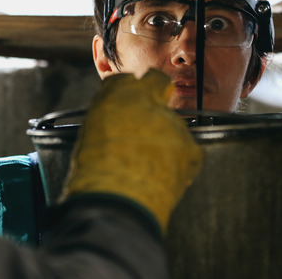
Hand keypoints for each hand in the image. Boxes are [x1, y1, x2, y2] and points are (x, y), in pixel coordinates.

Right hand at [61, 69, 202, 233]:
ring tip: (149, 165)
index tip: (132, 103)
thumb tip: (116, 121)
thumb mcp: (90, 136)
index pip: (129, 79)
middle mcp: (149, 101)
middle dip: (154, 109)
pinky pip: (189, 148)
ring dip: (165, 138)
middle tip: (145, 133)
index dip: (132, 91)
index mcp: (118, 95)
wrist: (118, 201)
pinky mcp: (190, 146)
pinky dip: (180, 160)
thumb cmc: (95, 173)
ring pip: (173, 124)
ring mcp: (173, 123)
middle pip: (159, 93)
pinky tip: (163, 175)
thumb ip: (108, 118)